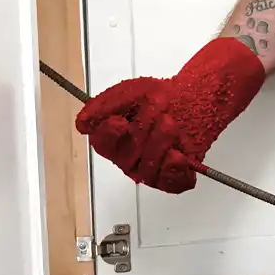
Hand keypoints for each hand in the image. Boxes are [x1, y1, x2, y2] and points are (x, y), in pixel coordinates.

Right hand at [74, 38, 265, 192]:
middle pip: (128, 157)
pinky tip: (179, 156)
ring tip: (172, 125)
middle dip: (145, 132)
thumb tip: (83, 122)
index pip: (102, 144)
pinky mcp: (172, 176)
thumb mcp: (131, 91)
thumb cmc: (159, 98)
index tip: (121, 122)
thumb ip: (104, 104)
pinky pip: (170, 183)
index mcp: (113, 139)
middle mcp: (128, 158)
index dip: (110, 135)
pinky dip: (176, 170)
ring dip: (162, 144)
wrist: (192, 100)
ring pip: (148, 170)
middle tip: (160, 114)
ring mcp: (150, 170)